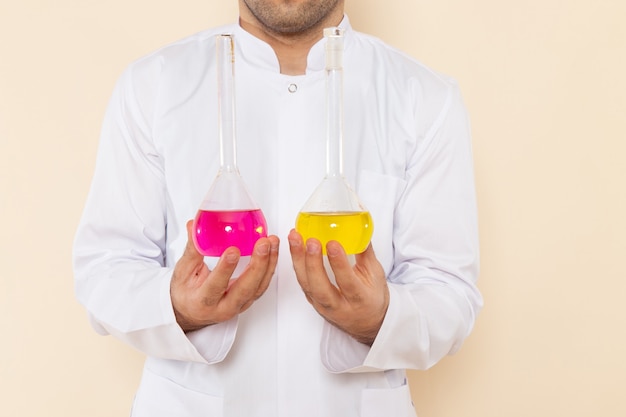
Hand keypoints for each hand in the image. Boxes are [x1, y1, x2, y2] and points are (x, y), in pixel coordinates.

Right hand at [171, 220, 279, 331]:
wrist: (191, 311)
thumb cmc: (186, 293)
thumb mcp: (183, 272)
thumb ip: (191, 249)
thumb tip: (194, 226)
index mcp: (203, 301)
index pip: (215, 286)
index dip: (225, 269)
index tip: (232, 251)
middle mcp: (224, 307)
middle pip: (245, 289)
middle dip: (257, 265)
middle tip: (263, 244)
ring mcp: (239, 305)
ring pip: (258, 287)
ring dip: (268, 263)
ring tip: (272, 242)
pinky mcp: (249, 300)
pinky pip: (263, 284)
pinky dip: (270, 266)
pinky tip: (273, 250)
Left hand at [288, 229, 388, 345]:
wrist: (367, 322)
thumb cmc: (372, 297)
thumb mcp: (376, 275)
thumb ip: (366, 252)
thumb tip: (360, 227)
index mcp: (360, 299)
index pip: (347, 282)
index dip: (339, 264)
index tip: (332, 244)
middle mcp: (339, 306)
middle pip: (320, 287)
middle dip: (313, 263)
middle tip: (310, 240)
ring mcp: (323, 307)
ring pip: (306, 286)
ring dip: (299, 260)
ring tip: (295, 238)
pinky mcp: (313, 302)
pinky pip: (302, 284)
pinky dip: (297, 265)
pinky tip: (294, 248)